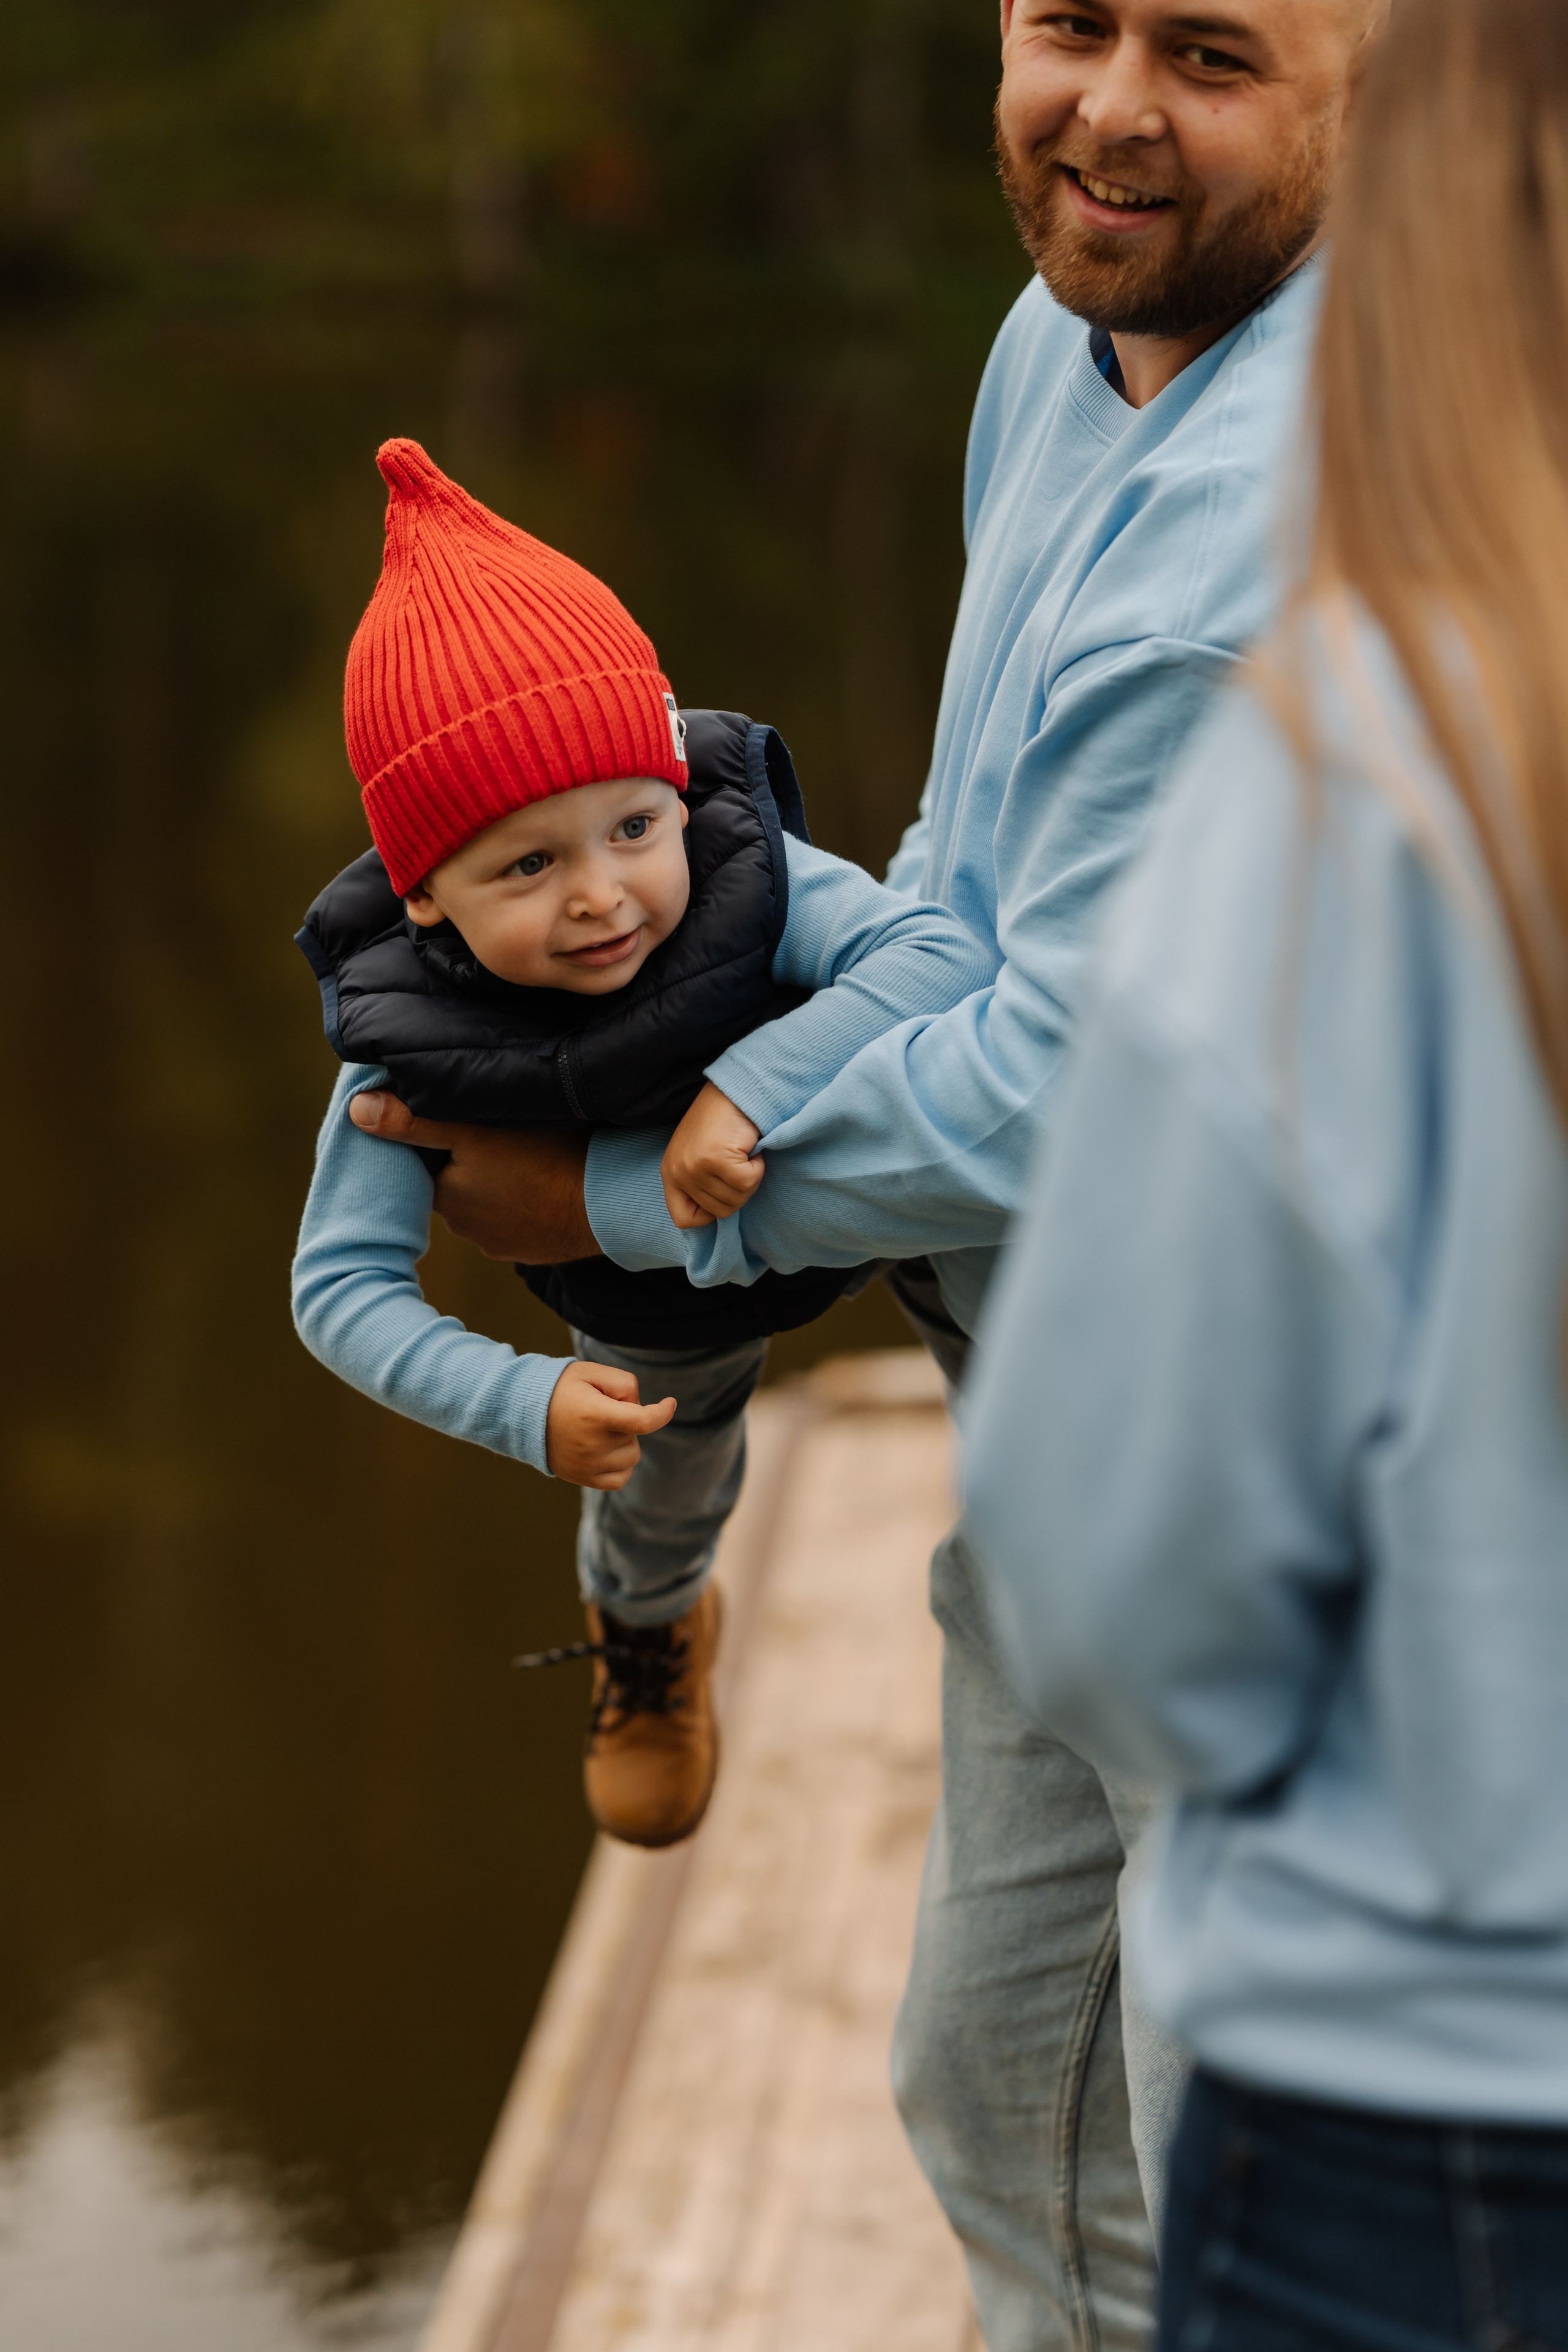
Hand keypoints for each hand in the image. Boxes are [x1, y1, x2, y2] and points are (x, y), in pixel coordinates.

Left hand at [347, 1091, 599, 1261]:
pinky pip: (523, 1221)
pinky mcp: (537, 1250)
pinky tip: (548, 1184)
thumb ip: (415, 1120)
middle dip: (474, 1166)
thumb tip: (356, 1110)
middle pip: (461, 1188)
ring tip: (530, 1159)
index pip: (430, 1167)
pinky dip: (530, 1204)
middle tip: (501, 1137)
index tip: (464, 1125)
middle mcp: (467, 1230)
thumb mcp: (472, 1129)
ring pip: (492, 1205)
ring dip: (503, 1187)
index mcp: (446, 1199)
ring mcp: (504, 1245)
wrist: (608, 1203)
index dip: (444, 1144)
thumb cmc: (542, 1159)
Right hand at [545, 1360, 676, 1488]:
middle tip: (598, 1409)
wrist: (525, 1414)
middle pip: (636, 1434)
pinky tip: (605, 1450)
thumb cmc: (562, 1389)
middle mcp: (592, 1445)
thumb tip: (641, 1408)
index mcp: (595, 1415)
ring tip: (598, 1429)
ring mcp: (587, 1465)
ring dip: (624, 1442)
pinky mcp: (583, 1479)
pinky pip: (621, 1478)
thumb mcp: (590, 1372)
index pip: (643, 1420)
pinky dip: (620, 1465)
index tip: (670, 1403)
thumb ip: (623, 1383)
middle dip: (626, 1419)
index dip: (662, 1412)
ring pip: (632, 1456)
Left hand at [661, 1083, 763, 1228]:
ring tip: (745, 1156)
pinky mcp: (715, 1159)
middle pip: (718, 1212)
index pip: (683, 1219)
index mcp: (670, 1174)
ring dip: (750, 1179)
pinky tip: (751, 1150)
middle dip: (738, 1193)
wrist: (733, 1091)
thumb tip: (718, 1214)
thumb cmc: (720, 1122)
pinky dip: (757, 1168)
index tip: (724, 1195)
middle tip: (741, 1167)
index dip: (709, 1214)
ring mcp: (695, 1167)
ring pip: (735, 1199)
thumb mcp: (698, 1157)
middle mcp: (678, 1173)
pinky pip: (747, 1182)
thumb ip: (701, 1184)